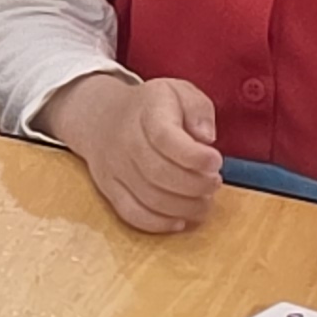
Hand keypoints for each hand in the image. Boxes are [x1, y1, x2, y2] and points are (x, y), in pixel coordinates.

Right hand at [39, 71, 224, 233]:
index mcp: (147, 111)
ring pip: (149, 198)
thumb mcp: (179, 92)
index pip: (166, 138)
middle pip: (159, 173)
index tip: (216, 161)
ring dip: (184, 207)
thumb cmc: (151, 108)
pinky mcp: (109, 189)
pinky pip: (131, 214)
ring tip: (204, 202)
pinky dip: (158, 224)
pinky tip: (179, 220)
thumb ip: (199, 109)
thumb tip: (206, 137)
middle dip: (196, 185)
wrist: (100, 117)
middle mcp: (126, 141)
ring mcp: (115, 168)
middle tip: (214, 183)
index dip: (194, 155)